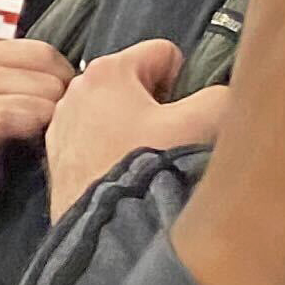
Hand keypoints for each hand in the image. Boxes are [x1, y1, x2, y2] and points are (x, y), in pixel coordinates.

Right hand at [0, 35, 74, 243]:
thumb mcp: (4, 101)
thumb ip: (32, 80)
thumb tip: (91, 75)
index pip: (46, 52)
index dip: (63, 85)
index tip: (51, 115)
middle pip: (52, 75)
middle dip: (59, 108)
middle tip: (44, 136)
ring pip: (47, 97)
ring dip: (52, 128)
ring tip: (36, 147)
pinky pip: (29, 116)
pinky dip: (39, 138)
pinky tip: (30, 153)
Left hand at [46, 38, 233, 218]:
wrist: (108, 230)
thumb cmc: (151, 166)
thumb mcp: (206, 122)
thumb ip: (222, 96)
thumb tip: (227, 95)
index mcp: (109, 70)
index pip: (164, 53)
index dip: (187, 80)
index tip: (189, 113)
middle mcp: (76, 90)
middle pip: (138, 87)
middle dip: (161, 109)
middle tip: (173, 141)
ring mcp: (62, 126)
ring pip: (117, 117)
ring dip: (137, 133)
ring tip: (149, 164)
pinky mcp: (57, 160)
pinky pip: (98, 145)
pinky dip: (113, 156)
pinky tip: (126, 179)